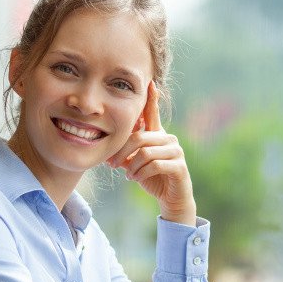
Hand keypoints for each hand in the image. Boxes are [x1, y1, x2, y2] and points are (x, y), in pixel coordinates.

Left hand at [107, 82, 195, 225]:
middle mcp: (168, 139)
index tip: (150, 82)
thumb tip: (103, 150)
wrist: (171, 199)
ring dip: (132, 166)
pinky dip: (142, 173)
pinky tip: (137, 179)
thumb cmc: (152, 178)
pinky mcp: (179, 165)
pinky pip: (155, 165)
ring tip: (129, 175)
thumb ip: (124, 154)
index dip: (152, 98)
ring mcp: (176, 151)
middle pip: (139, 137)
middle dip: (122, 152)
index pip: (153, 113)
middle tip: (113, 164)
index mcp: (157, 135)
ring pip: (146, 152)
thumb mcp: (134, 165)